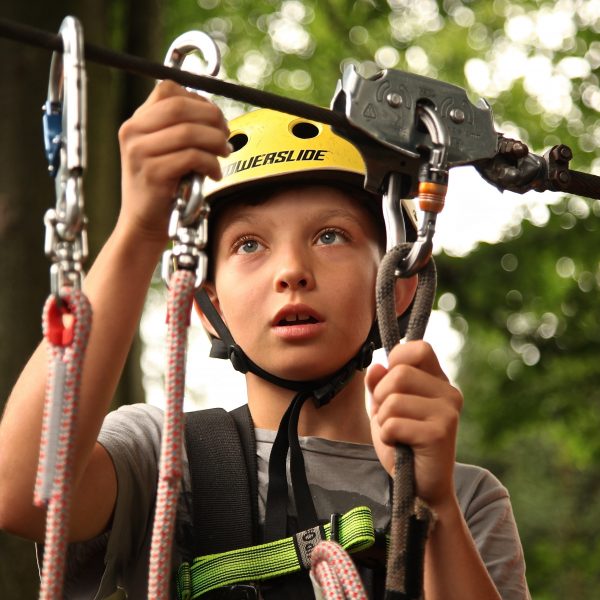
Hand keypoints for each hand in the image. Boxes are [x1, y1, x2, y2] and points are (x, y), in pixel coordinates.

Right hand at [117, 80, 230, 243]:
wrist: (142, 223)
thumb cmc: (161, 188)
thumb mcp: (163, 151)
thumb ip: (180, 130)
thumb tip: (216, 116)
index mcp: (136, 122)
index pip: (168, 90)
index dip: (198, 99)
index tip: (215, 117)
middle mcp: (133, 132)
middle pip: (181, 107)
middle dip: (212, 118)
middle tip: (226, 134)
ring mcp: (140, 152)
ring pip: (189, 132)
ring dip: (216, 141)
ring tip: (224, 153)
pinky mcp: (153, 173)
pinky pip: (192, 157)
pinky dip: (211, 163)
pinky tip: (214, 173)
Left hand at [366, 341, 462, 510]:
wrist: (421, 489)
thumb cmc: (403, 444)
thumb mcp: (384, 409)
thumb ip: (378, 385)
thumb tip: (377, 366)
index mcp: (438, 382)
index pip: (419, 348)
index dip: (397, 360)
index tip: (390, 383)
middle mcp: (449, 392)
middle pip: (400, 373)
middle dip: (382, 397)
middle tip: (390, 418)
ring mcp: (448, 412)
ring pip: (393, 399)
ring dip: (383, 421)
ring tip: (397, 435)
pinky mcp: (440, 432)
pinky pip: (393, 424)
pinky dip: (387, 437)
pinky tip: (401, 446)